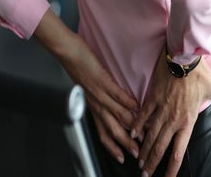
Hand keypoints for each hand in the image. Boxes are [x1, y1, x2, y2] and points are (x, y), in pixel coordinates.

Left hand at [60, 36, 140, 163]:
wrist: (68, 54)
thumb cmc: (78, 67)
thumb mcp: (87, 88)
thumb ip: (98, 98)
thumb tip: (110, 104)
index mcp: (93, 107)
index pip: (103, 133)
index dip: (112, 147)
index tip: (123, 156)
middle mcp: (96, 104)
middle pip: (112, 130)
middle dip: (125, 143)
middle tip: (137, 152)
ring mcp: (99, 94)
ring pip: (117, 116)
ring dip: (131, 126)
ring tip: (142, 132)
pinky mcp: (102, 81)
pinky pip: (116, 95)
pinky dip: (127, 102)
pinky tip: (137, 107)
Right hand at [131, 51, 210, 176]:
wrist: (184, 56)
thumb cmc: (199, 72)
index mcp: (188, 121)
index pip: (178, 151)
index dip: (171, 168)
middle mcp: (173, 119)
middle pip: (160, 148)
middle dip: (151, 163)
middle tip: (144, 174)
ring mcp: (161, 109)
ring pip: (149, 135)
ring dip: (143, 149)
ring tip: (138, 160)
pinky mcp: (152, 98)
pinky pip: (142, 116)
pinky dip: (136, 126)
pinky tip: (132, 134)